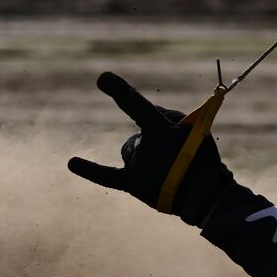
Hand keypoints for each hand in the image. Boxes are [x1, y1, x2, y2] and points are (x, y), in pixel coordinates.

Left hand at [68, 72, 236, 226]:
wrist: (205, 197)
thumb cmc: (204, 159)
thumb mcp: (196, 129)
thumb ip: (170, 116)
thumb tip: (144, 121)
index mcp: (160, 132)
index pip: (135, 106)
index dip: (119, 91)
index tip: (102, 78)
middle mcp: (143, 149)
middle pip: (140, 135)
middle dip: (156, 140)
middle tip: (180, 157)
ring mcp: (136, 167)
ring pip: (131, 149)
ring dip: (145, 152)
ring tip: (170, 168)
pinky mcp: (133, 185)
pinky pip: (106, 176)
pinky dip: (89, 169)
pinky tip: (71, 162)